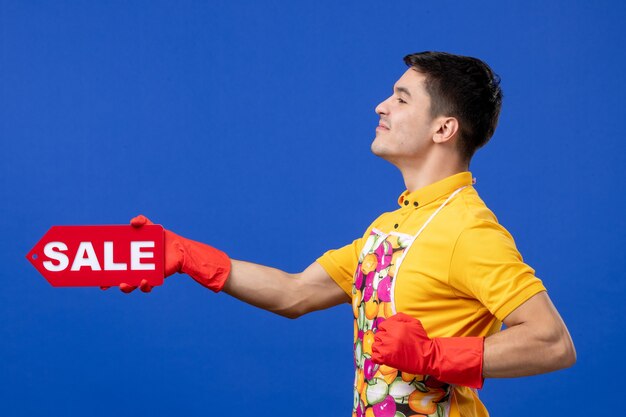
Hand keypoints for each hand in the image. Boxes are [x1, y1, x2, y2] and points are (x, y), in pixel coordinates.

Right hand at [101, 214, 230, 293]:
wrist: (179, 247)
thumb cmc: (162, 237)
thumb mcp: (151, 227)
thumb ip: (142, 221)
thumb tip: (133, 222)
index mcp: (129, 257)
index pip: (113, 266)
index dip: (104, 273)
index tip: (97, 276)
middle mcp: (134, 268)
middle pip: (118, 278)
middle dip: (110, 283)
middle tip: (105, 284)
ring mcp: (144, 274)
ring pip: (131, 285)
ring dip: (126, 287)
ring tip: (123, 284)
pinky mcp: (155, 278)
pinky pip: (148, 286)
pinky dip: (144, 285)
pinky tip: (144, 281)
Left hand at [371, 312, 483, 387]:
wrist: (427, 357)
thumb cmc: (421, 339)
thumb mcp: (414, 322)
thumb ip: (400, 317)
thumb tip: (390, 319)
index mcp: (394, 326)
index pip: (382, 326)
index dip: (386, 330)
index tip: (392, 335)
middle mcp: (389, 336)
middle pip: (378, 336)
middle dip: (384, 339)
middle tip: (392, 344)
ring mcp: (386, 348)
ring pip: (375, 346)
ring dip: (380, 348)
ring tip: (389, 351)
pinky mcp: (386, 358)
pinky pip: (374, 357)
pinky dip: (377, 358)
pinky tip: (384, 358)